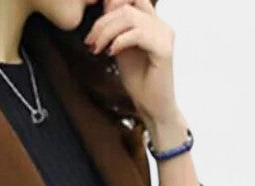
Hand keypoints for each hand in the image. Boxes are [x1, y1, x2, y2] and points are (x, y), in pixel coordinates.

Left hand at [83, 0, 179, 125]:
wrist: (152, 107)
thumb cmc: (138, 81)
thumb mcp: (121, 48)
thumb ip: (116, 29)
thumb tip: (103, 7)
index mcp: (153, 22)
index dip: (110, 6)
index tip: (93, 31)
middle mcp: (161, 25)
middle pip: (126, 6)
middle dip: (102, 22)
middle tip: (90, 42)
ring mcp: (164, 35)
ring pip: (129, 17)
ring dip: (107, 32)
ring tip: (97, 49)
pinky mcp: (164, 49)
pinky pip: (138, 34)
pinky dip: (120, 41)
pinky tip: (111, 53)